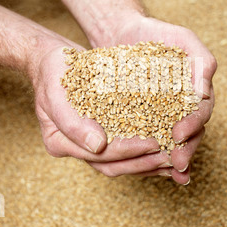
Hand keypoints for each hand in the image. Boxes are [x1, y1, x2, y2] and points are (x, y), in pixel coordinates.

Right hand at [31, 43, 173, 178]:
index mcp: (60, 142)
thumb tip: (97, 146)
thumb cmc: (53, 72)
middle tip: (170, 157)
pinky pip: (125, 147)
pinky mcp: (102, 133)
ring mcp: (89, 143)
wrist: (53, 60)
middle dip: (143, 163)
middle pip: (113, 165)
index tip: (153, 143)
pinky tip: (164, 145)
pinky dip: (144, 150)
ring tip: (173, 157)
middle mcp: (76, 147)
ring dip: (147, 162)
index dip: (128, 151)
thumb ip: (72, 122)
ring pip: (121, 162)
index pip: (99, 156)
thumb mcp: (56, 92)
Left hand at [93, 16, 217, 184]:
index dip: (193, 125)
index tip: (179, 134)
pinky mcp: (140, 116)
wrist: (124, 33)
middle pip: (189, 133)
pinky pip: (146, 135)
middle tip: (177, 164)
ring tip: (168, 172)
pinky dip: (149, 151)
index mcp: (195, 92)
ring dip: (170, 157)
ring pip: (170, 139)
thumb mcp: (183, 39)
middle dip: (185, 149)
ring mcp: (161, 113)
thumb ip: (202, 60)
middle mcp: (181, 106)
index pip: (201, 112)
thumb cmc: (157, 33)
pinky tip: (145, 164)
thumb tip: (205, 91)